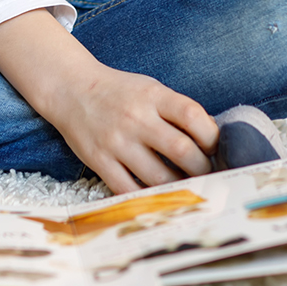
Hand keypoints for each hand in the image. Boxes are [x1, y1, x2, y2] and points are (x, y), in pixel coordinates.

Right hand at [0, 9, 217, 193]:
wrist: (71, 90)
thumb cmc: (119, 92)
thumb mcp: (151, 89)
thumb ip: (177, 110)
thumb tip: (212, 144)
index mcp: (153, 96)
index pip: (194, 117)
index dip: (213, 137)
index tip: (215, 148)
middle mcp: (136, 119)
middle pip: (183, 152)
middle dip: (202, 168)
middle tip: (205, 173)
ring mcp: (116, 142)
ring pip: (160, 177)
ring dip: (179, 186)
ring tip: (185, 185)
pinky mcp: (99, 161)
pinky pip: (129, 189)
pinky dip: (148, 197)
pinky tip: (158, 195)